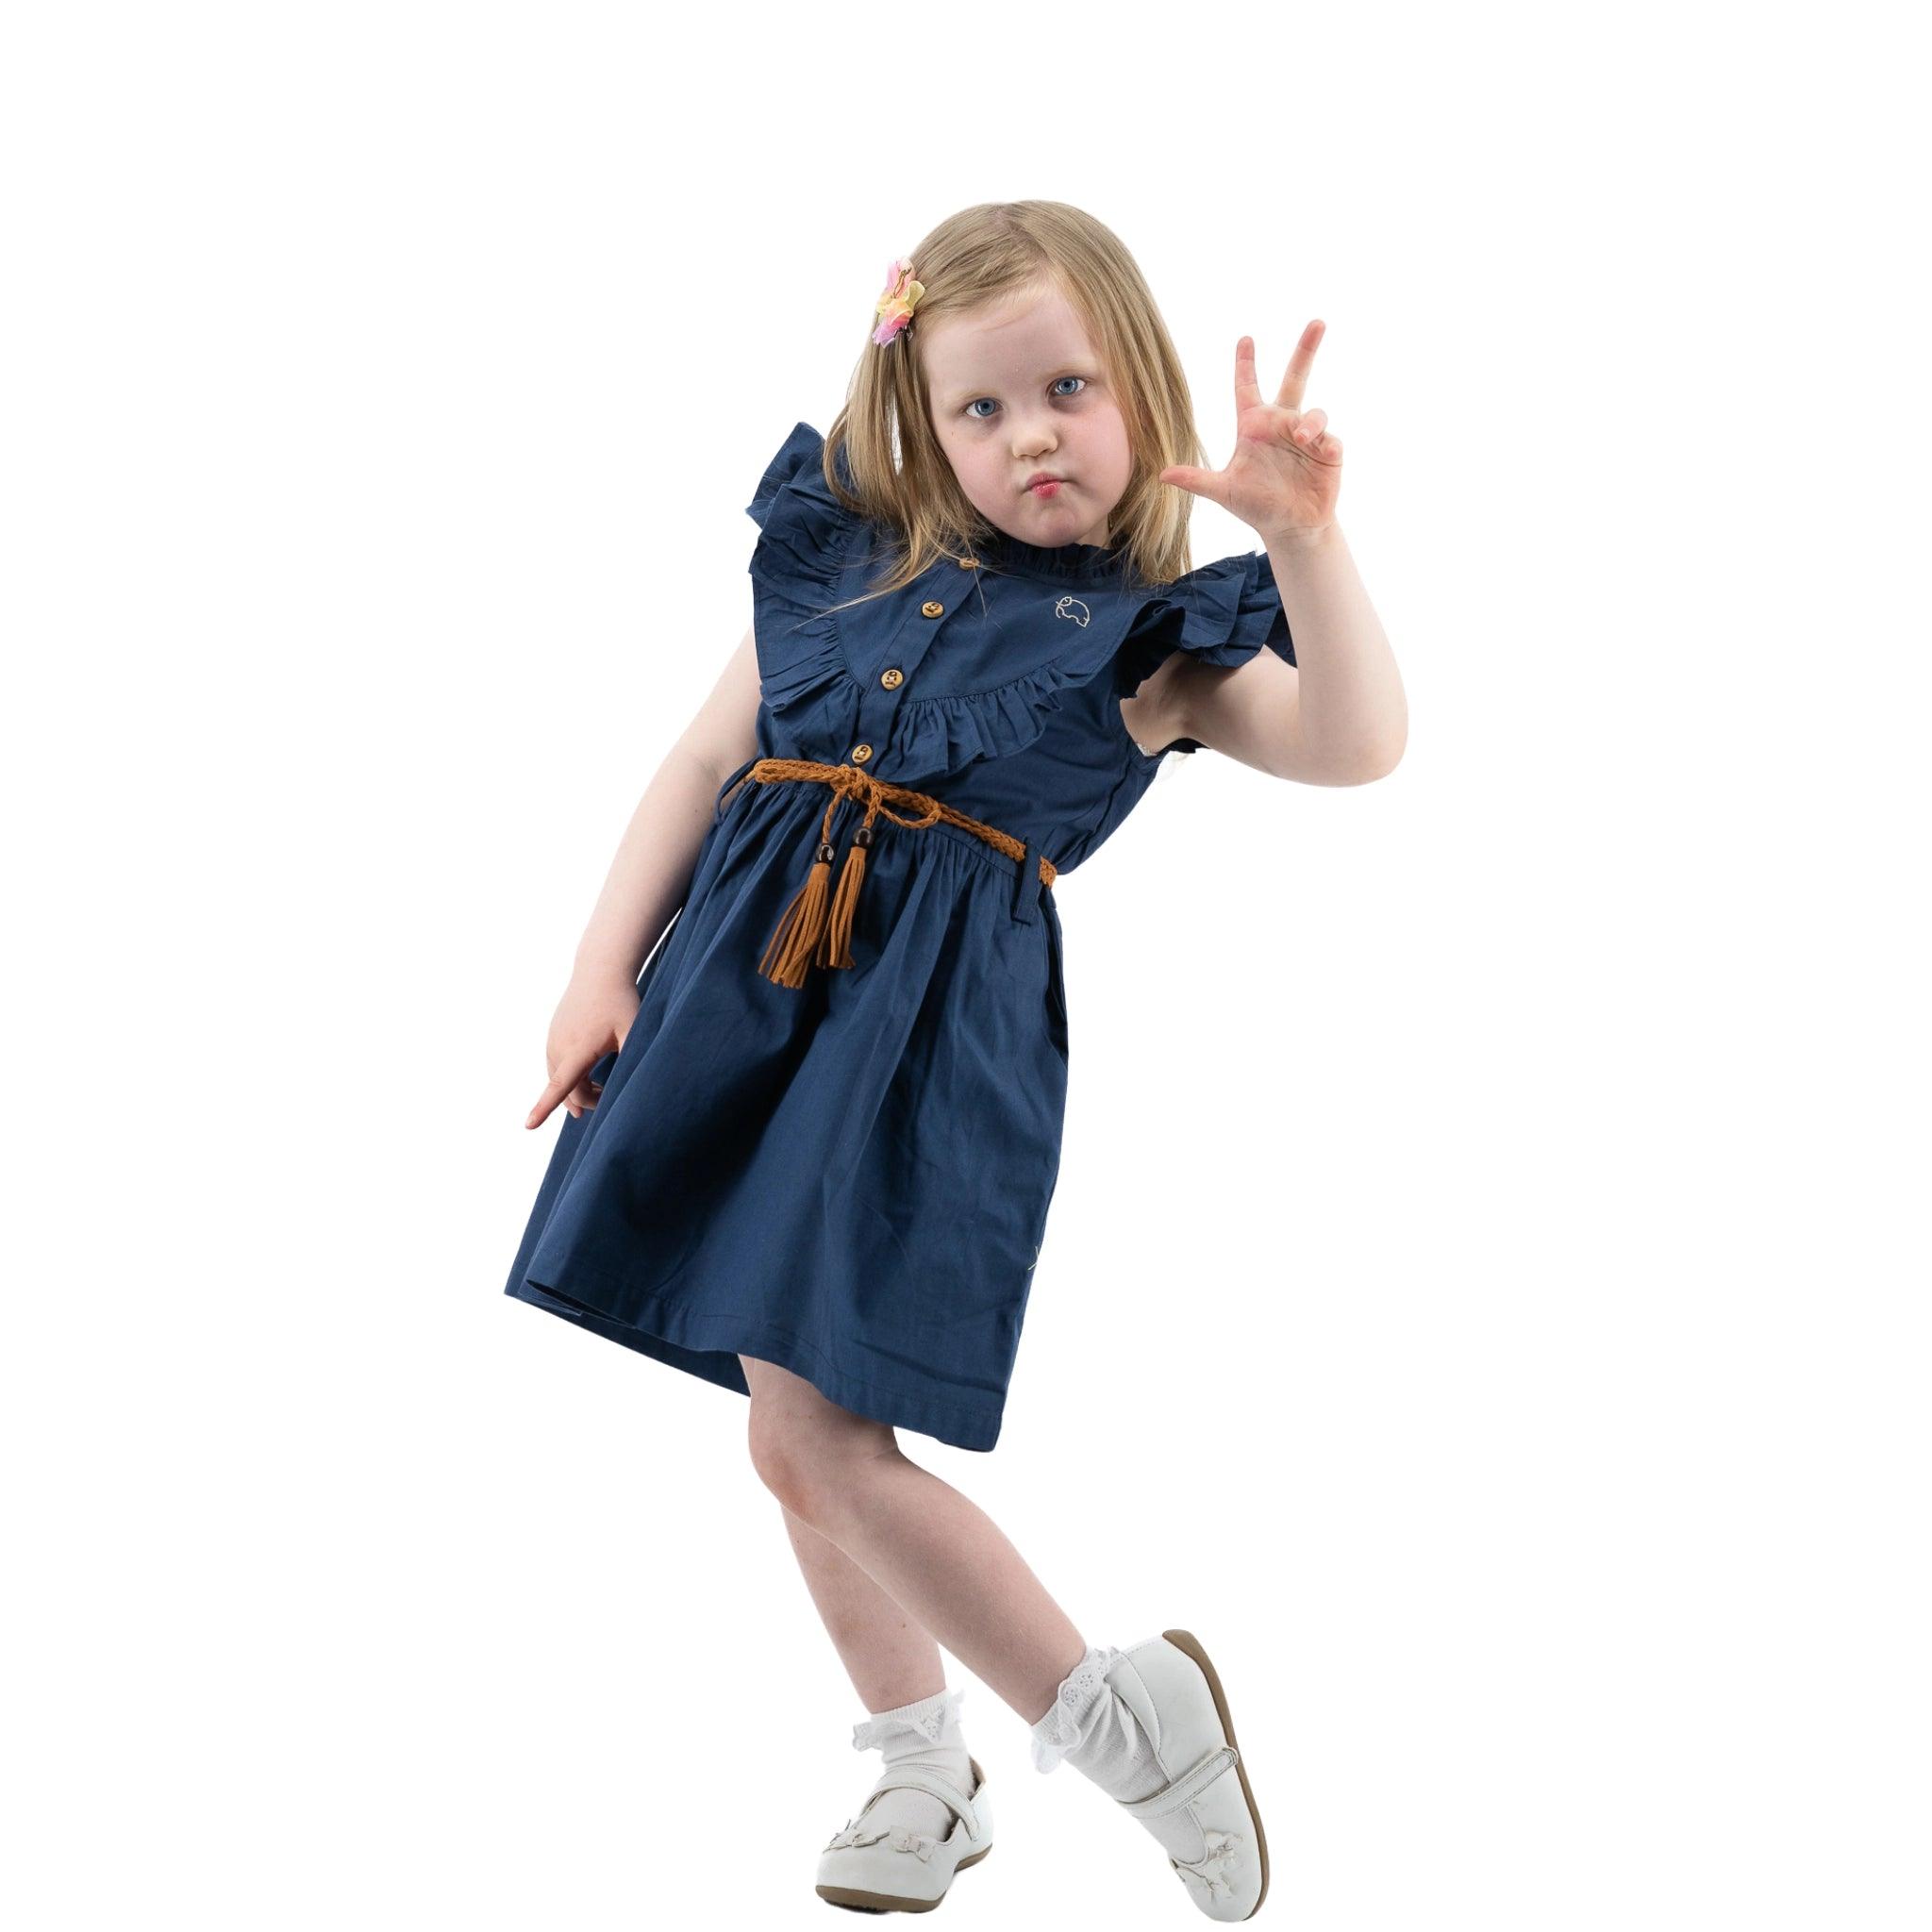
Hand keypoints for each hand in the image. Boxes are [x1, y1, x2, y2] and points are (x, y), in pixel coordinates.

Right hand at [525, 973, 640, 1128]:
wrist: (599, 970)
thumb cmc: (621, 1000)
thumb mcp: (633, 1029)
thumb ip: (632, 1056)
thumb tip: (633, 1084)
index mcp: (580, 1048)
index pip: (561, 1086)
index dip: (545, 1108)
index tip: (528, 1126)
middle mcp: (560, 1046)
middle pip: (567, 1090)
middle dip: (586, 1101)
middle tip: (609, 1099)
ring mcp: (553, 1040)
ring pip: (559, 1078)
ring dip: (576, 1090)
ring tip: (599, 1090)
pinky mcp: (552, 1034)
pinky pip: (555, 1065)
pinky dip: (568, 1076)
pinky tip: (585, 1075)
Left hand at [1159, 321, 1342, 542]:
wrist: (1289, 527)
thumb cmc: (1256, 505)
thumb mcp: (1223, 491)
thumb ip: (1196, 480)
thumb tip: (1162, 474)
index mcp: (1255, 426)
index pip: (1248, 387)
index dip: (1246, 364)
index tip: (1245, 338)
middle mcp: (1281, 424)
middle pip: (1295, 378)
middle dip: (1306, 350)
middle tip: (1317, 322)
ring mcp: (1307, 436)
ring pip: (1313, 413)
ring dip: (1309, 422)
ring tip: (1303, 439)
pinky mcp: (1328, 451)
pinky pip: (1330, 438)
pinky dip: (1326, 442)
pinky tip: (1323, 452)